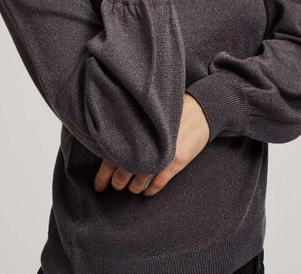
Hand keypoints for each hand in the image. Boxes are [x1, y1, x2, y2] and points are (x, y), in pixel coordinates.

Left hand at [93, 93, 210, 196]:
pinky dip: (151, 189)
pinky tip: (147, 192)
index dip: (103, 174)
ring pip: (141, 180)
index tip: (98, 186)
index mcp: (136, 130)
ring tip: (131, 189)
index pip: (112, 156)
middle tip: (116, 186)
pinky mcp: (178, 160)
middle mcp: (147, 143)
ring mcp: (163, 153)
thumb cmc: (173, 109)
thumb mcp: (149, 114)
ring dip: (134, 187)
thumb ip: (132, 127)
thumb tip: (112, 141)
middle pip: (124, 171)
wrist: (202, 109)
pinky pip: (159, 182)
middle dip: (118, 182)